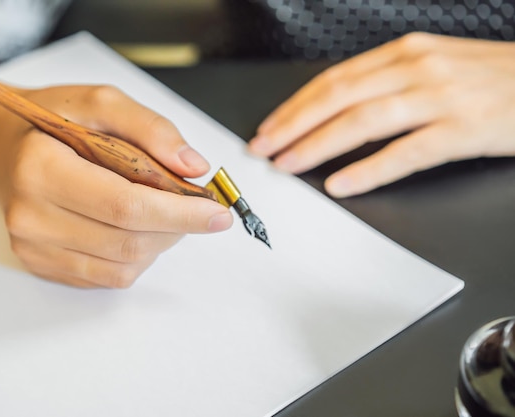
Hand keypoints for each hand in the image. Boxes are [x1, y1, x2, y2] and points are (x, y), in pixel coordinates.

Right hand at [0, 85, 231, 287]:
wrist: (3, 147)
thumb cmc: (53, 121)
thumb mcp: (101, 102)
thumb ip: (151, 128)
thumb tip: (194, 167)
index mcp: (42, 168)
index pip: (125, 205)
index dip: (179, 214)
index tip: (218, 213)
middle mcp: (31, 216)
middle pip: (128, 241)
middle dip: (177, 228)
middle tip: (197, 208)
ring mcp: (33, 247)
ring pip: (123, 267)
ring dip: (159, 244)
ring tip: (161, 212)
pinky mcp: (40, 265)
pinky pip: (107, 277)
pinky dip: (136, 256)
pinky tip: (135, 227)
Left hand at [248, 33, 514, 196]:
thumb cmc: (492, 78)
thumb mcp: (433, 67)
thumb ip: (387, 83)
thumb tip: (339, 109)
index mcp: (405, 53)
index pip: (333, 79)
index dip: (295, 106)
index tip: (270, 127)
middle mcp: (417, 69)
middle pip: (338, 97)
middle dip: (293, 125)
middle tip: (264, 149)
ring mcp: (441, 97)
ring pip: (363, 121)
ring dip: (318, 145)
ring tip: (289, 165)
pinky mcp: (464, 129)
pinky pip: (406, 152)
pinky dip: (369, 169)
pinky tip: (343, 183)